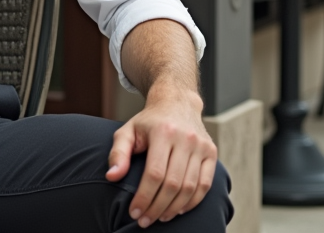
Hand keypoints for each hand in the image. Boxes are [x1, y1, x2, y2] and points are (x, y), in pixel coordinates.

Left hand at [105, 87, 217, 227]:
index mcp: (163, 131)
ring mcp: (201, 145)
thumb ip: (118, 153)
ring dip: (174, 208)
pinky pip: (205, 184)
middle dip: (157, 207)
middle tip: (145, 221)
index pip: (155, 173)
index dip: (144, 197)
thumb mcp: (128, 131)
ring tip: (159, 217)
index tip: (134, 212)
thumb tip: (112, 176)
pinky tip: (179, 209)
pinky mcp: (212, 152)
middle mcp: (186, 138)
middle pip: (173, 183)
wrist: (177, 102)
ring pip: (190, 187)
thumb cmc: (149, 121)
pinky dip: (193, 201)